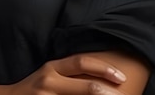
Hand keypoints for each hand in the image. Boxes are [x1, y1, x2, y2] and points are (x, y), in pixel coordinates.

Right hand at [8, 54, 126, 94]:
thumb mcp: (49, 76)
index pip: (82, 62)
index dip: (103, 68)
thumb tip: (99, 79)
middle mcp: (49, 80)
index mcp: (53, 67)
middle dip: (108, 92)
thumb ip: (69, 74)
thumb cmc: (33, 90)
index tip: (122, 77)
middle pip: (85, 85)